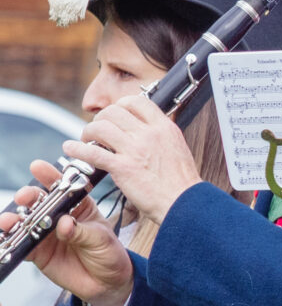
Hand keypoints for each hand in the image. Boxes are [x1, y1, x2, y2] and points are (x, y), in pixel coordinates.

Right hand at [1, 163, 134, 305]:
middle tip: (25, 197)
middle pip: (39, 201)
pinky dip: (11, 240)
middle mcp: (58, 216)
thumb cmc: (110, 255)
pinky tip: (5, 236)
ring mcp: (45, 233)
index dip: (50, 176)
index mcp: (78, 206)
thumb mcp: (102, 240)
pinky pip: (20, 244)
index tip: (38, 167)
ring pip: (25, 221)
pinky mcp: (37, 251)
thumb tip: (63, 224)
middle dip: (29, 196)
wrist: (108, 284)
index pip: (63, 187)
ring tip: (10, 220)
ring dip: (14, 218)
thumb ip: (82, 232)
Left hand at [63, 93, 198, 228]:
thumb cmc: (182, 183)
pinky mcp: (122, 168)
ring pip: (100, 127)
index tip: (116, 115)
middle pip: (113, 112)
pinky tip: (70, 149)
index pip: (136, 101)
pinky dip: (77, 149)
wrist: (186, 203)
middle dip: (100, 119)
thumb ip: (160, 136)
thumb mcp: (177, 148)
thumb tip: (144, 130)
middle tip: (98, 131)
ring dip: (88, 132)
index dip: (121, 105)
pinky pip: (92, 152)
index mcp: (164, 128)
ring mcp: (134, 150)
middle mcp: (149, 134)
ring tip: (87, 140)